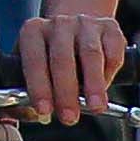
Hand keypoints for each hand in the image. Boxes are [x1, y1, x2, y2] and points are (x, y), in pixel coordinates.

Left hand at [18, 8, 127, 127]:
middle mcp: (58, 24)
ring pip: (90, 54)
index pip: (34, 60)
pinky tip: (104, 88)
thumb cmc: (51, 56)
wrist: (77, 29)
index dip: (38, 87)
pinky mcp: (110, 28)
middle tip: (69, 116)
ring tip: (95, 107)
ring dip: (93, 84)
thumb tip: (29, 115)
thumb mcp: (34, 68)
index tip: (43, 110)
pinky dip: (110, 73)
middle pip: (61, 58)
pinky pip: (112, 52)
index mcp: (33, 32)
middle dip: (65, 92)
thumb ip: (27, 92)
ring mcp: (85, 24)